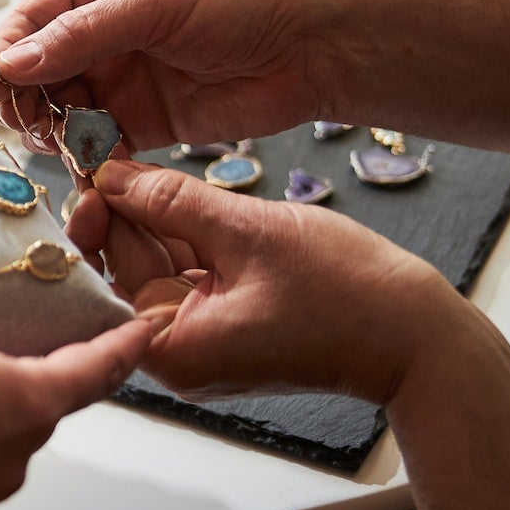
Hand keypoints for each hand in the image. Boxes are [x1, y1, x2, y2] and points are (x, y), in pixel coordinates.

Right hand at [0, 0, 356, 155]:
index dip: (10, 49)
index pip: (35, 16)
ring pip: (63, 107)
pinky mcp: (148, 122)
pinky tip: (80, 160)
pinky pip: (99, 140)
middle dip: (25, 94)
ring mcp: (125, 76)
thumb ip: (82, 35)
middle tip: (20, 118)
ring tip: (52, 139)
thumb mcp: (157, 2)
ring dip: (50, 126)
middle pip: (41, 67)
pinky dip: (84, 152)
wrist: (322, 42)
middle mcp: (107, 28)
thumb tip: (11, 63)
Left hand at [78, 159, 469, 405]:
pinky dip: (189, 237)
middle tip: (105, 154)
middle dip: (121, 214)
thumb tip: (113, 176)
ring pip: (161, 268)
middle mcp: (178, 354)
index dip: (97, 218)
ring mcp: (205, 343)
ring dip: (155, 220)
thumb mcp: (249, 231)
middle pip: (128, 272)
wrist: (418, 340)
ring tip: (138, 164)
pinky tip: (177, 193)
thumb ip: (173, 201)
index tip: (91, 170)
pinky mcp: (230, 328)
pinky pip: (194, 275)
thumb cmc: (349, 296)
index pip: (109, 274)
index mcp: (171, 347)